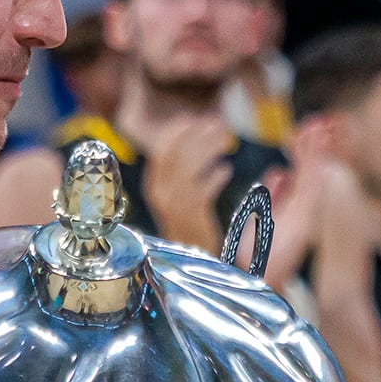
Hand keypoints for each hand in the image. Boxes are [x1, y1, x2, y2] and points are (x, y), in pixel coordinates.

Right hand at [141, 119, 234, 251]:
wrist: (190, 263)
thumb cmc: (190, 224)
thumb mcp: (179, 193)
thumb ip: (184, 168)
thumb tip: (199, 132)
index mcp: (154, 184)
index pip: (162, 148)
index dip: (180, 130)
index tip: (196, 118)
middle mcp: (160, 193)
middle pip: (177, 152)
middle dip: (199, 133)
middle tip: (219, 124)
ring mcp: (175, 204)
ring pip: (190, 165)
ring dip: (209, 148)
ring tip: (226, 140)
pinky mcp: (192, 215)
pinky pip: (204, 187)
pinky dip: (216, 176)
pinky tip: (226, 171)